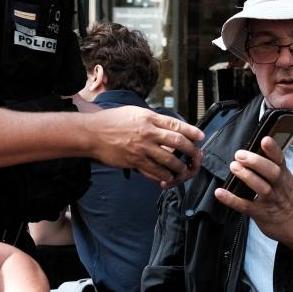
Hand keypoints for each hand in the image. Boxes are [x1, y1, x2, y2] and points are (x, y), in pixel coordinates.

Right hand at [88, 106, 203, 186]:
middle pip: (178, 143)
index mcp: (149, 118)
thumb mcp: (133, 113)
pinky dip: (164, 177)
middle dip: (192, 151)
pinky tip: (168, 179)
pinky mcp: (135, 161)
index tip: (201, 137)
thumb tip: (167, 126)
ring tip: (184, 170)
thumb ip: (151, 119)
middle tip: (197, 156)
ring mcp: (142, 148)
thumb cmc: (111, 122)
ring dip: (181, 168)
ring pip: (170, 161)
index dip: (192, 131)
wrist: (91, 134)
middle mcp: (148, 132)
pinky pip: (156, 172)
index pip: (176, 124)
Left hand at [214, 136, 292, 254]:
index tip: (264, 139)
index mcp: (284, 176)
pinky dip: (232, 199)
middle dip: (256, 162)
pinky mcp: (259, 213)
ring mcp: (270, 201)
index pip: (280, 160)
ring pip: (261, 188)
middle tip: (240, 154)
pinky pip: (245, 206)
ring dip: (247, 177)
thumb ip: (272, 165)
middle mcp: (279, 187)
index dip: (273, 149)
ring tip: (234, 167)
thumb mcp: (284, 179)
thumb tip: (255, 146)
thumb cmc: (283, 196)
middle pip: (272, 173)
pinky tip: (220, 192)